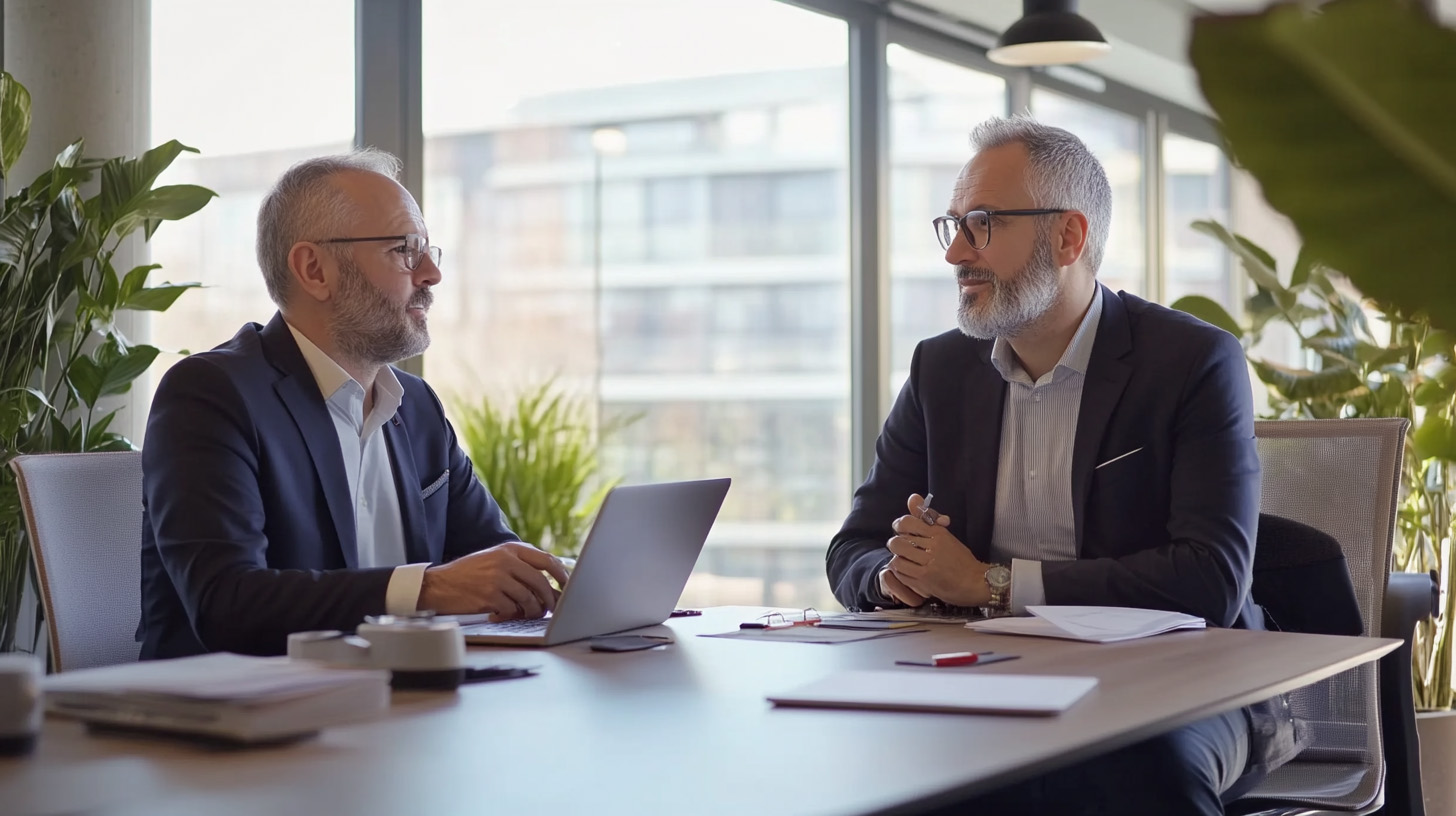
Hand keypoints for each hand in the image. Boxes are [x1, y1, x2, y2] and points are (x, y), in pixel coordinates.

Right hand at [417, 542, 569, 619]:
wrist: (438, 585)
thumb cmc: (469, 575)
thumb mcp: (495, 560)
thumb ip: (520, 566)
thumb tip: (551, 583)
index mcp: (510, 549)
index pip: (546, 559)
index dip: (561, 574)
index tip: (568, 586)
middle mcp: (505, 560)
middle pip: (541, 581)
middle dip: (550, 598)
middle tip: (552, 608)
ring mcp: (497, 578)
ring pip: (529, 598)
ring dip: (532, 610)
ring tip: (527, 614)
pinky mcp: (490, 596)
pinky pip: (513, 609)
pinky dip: (512, 615)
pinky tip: (504, 614)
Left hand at [885, 493, 991, 606]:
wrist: (975, 581)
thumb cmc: (960, 558)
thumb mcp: (945, 535)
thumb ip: (926, 517)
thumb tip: (913, 497)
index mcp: (938, 533)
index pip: (907, 523)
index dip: (899, 525)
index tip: (902, 530)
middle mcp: (933, 548)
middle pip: (898, 542)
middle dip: (896, 544)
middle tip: (901, 547)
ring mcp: (927, 566)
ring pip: (897, 559)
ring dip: (898, 559)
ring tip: (905, 560)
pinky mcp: (924, 582)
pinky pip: (900, 574)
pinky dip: (900, 572)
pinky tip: (908, 571)